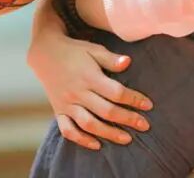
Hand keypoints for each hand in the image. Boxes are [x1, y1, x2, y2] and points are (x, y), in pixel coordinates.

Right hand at [27, 25, 152, 148]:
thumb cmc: (74, 51)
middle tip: (144, 125)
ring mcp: (67, 103)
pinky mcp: (59, 111)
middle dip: (128, 119)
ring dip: (109, 133)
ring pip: (89, 124)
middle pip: (106, 111)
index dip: (134, 99)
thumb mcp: (93, 49)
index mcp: (89, 76)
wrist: (45, 53)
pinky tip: (97, 144)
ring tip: (127, 139)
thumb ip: (110, 58)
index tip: (148, 105)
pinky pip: (68, 130)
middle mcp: (78, 92)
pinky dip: (82, 139)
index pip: (116, 92)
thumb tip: (128, 62)